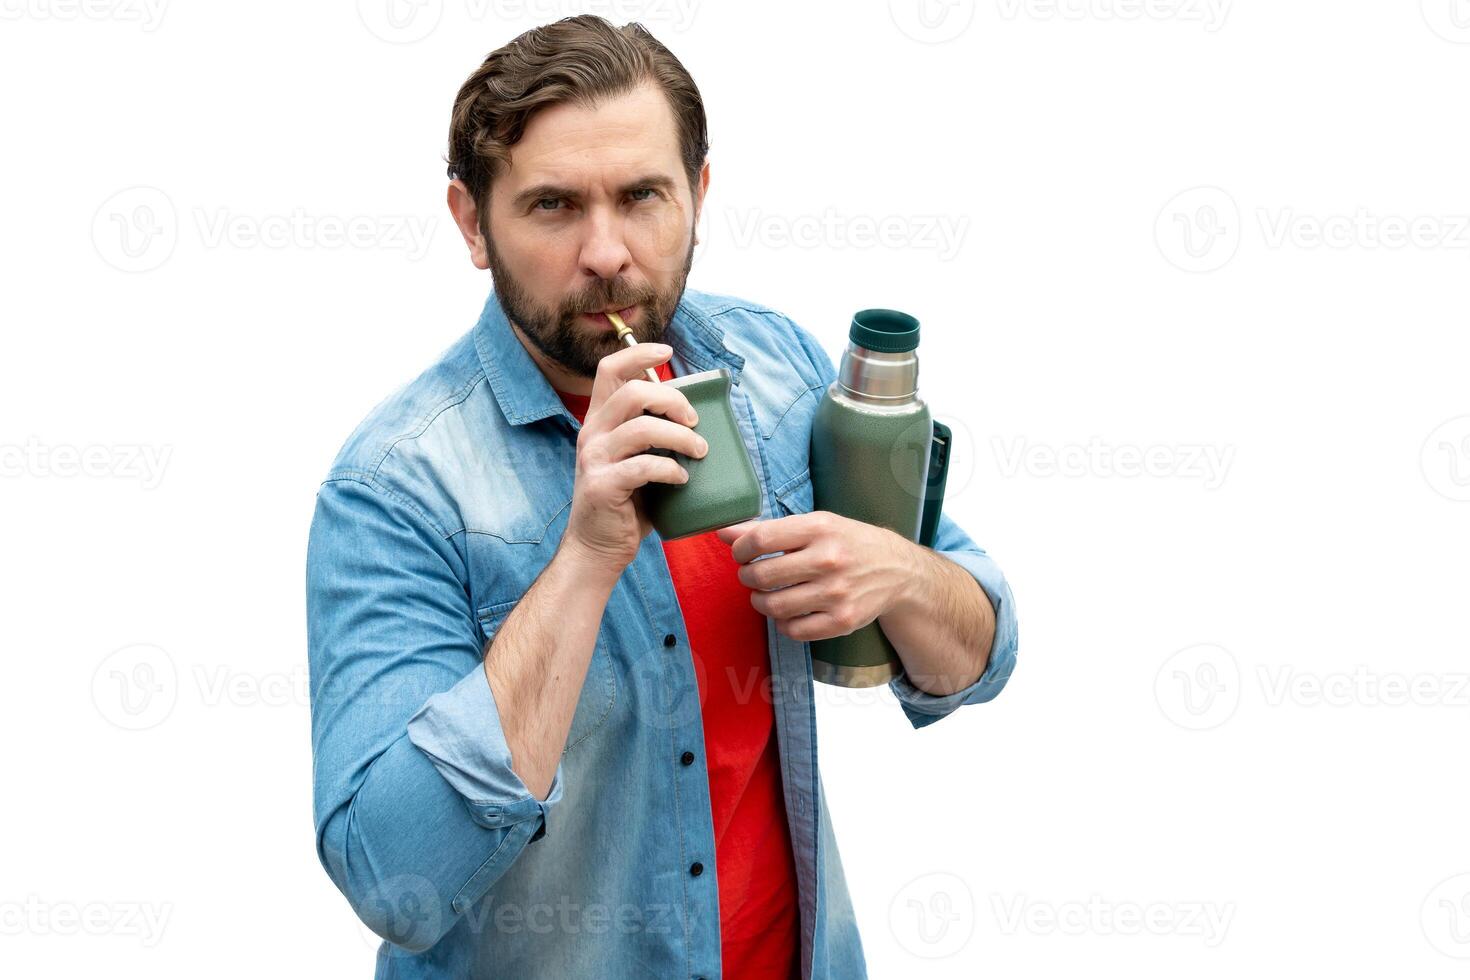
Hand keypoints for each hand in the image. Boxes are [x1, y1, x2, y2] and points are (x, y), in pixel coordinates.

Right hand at [562, 342, 708, 570]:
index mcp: (599, 421)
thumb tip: (698, 416)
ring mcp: (594, 459)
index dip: (638, 353)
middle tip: (695, 421)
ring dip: (681, 436)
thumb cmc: (626, 503)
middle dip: (673, 401)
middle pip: (633, 392)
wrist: (597, 548)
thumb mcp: (636, 459)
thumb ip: (653, 435)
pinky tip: (682, 479)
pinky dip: (671, 470)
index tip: (668, 352)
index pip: (609, 369)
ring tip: (699, 451)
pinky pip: (644, 467)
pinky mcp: (603, 486)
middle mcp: (592, 433)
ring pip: (643, 428)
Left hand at [716, 512, 918, 641]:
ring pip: (773, 606)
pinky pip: (794, 630)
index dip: (740, 549)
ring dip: (760, 602)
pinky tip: (788, 612)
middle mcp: (829, 560)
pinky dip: (783, 624)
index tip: (741, 554)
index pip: (760, 539)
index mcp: (820, 529)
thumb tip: (723, 532)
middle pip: (762, 575)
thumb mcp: (814, 524)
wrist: (897, 569)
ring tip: (765, 594)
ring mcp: (836, 593)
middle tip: (752, 575)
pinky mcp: (842, 620)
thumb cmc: (847, 542)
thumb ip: (768, 529)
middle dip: (748, 577)